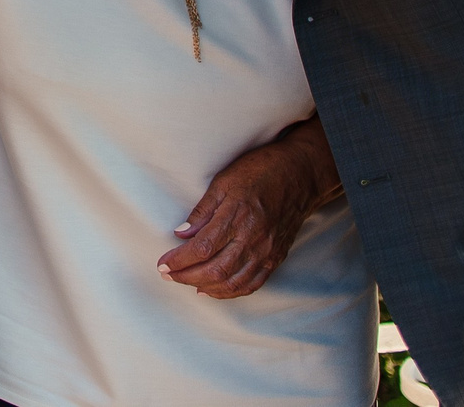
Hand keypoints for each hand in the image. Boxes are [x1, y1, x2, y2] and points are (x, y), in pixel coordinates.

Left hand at [157, 117, 342, 297]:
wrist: (301, 175)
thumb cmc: (260, 171)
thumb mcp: (224, 181)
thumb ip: (202, 210)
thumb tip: (181, 233)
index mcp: (237, 216)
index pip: (202, 249)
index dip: (179, 261)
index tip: (162, 265)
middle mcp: (253, 239)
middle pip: (215, 271)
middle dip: (186, 277)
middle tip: (168, 275)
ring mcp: (267, 251)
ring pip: (233, 283)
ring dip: (206, 287)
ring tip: (186, 282)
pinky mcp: (276, 258)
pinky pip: (252, 284)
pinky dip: (230, 292)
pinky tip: (214, 289)